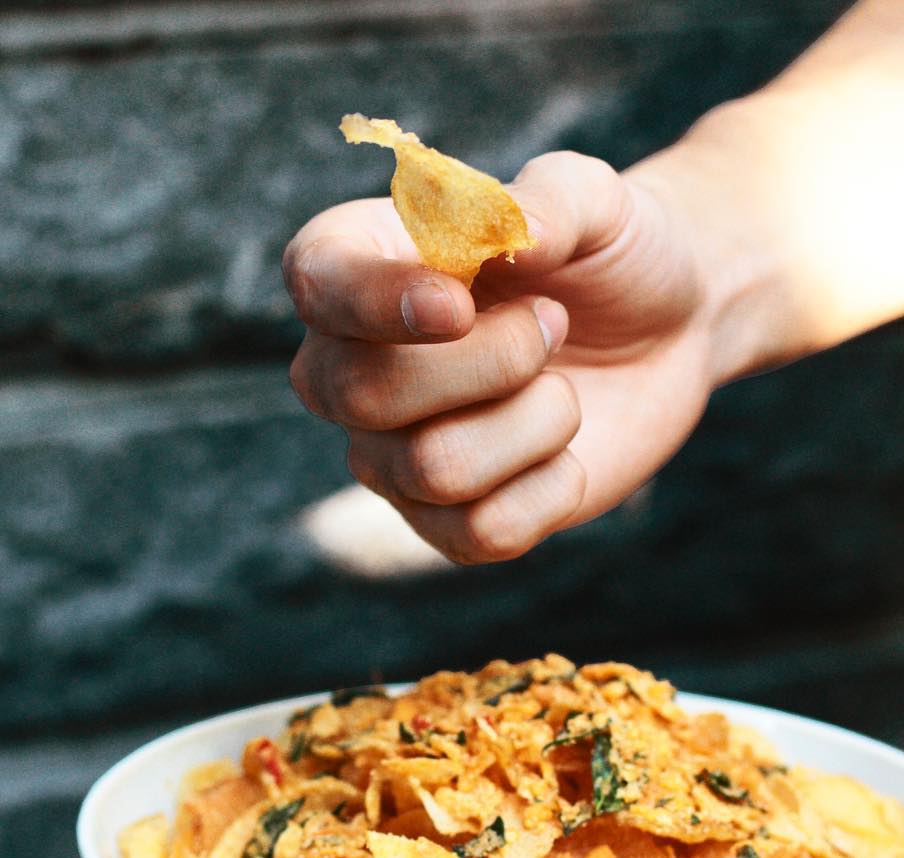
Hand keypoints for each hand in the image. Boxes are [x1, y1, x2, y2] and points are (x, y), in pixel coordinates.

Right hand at [283, 150, 717, 562]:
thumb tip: (520, 232)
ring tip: (562, 387)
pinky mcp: (445, 521)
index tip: (458, 304)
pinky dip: (552, 489)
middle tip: (553, 323)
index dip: (374, 302)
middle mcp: (355, 368)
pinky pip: (481, 532)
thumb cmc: (608, 253)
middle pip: (363, 394)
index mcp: (366, 268)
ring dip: (537, 422)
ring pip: (434, 468)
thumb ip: (555, 200)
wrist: (664, 329)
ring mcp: (393, 454)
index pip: (317, 284)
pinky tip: (567, 452)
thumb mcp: (598, 201)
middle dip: (490, 363)